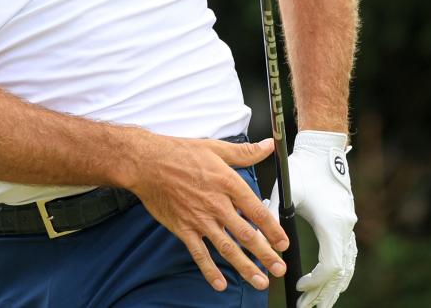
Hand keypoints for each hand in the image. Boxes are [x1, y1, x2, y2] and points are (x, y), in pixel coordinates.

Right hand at [127, 134, 289, 291]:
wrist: (146, 163)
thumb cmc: (179, 153)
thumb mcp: (216, 148)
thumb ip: (245, 152)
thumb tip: (268, 146)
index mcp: (228, 183)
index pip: (257, 211)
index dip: (273, 229)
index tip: (283, 242)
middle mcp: (216, 204)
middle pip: (246, 234)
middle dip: (265, 254)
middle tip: (279, 268)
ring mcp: (199, 219)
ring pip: (227, 248)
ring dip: (245, 267)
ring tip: (259, 281)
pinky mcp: (183, 228)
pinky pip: (199, 254)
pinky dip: (210, 270)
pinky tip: (220, 283)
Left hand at [269, 130, 357, 307]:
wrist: (323, 149)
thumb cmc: (303, 169)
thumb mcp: (286, 192)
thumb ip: (272, 215)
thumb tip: (258, 236)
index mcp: (331, 223)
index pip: (329, 265)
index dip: (314, 281)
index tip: (297, 286)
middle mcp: (345, 227)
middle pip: (342, 272)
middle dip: (324, 292)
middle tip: (307, 306)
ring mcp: (349, 225)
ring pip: (348, 266)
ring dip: (333, 285)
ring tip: (318, 302)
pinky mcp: (346, 222)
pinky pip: (347, 255)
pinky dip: (339, 272)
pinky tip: (329, 282)